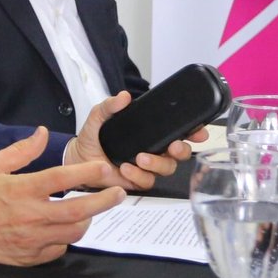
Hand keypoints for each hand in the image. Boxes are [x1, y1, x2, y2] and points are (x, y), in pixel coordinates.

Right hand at [0, 126, 126, 266]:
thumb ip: (20, 150)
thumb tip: (41, 132)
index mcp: (22, 190)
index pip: (61, 179)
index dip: (86, 172)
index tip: (104, 168)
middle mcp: (31, 215)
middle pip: (78, 210)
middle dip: (104, 201)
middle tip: (118, 193)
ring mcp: (33, 238)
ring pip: (74, 232)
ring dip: (88, 219)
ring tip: (92, 210)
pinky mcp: (32, 256)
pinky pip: (60, 248)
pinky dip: (67, 237)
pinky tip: (66, 228)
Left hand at [69, 92, 200, 188]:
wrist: (78, 158)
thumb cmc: (94, 137)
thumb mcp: (99, 116)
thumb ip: (110, 105)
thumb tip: (123, 96)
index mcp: (152, 132)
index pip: (179, 131)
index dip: (194, 132)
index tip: (199, 131)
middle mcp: (155, 150)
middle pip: (181, 153)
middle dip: (182, 150)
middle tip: (173, 146)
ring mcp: (148, 167)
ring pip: (167, 168)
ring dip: (157, 163)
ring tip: (140, 158)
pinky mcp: (138, 181)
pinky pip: (147, 181)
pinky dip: (138, 175)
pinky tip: (126, 168)